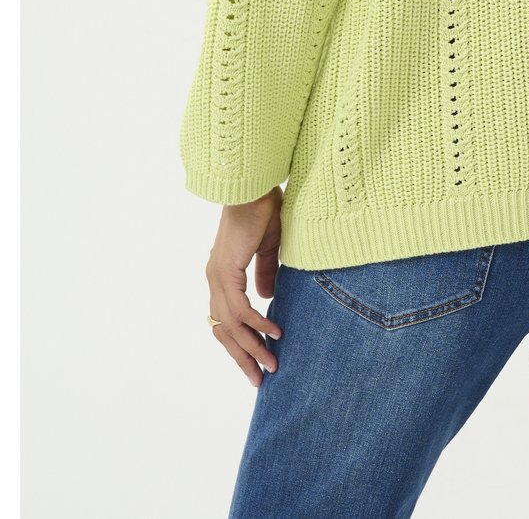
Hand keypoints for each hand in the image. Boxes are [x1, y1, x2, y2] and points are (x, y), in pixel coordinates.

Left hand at [205, 185, 284, 387]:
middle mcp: (215, 280)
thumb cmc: (263, 210)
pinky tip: (274, 333)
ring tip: (270, 365)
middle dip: (243, 357)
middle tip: (259, 380)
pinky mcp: (227, 272)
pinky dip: (257, 323)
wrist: (254, 187)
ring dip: (252, 348)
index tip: (256, 362)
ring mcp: (218, 277)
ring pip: (231, 326)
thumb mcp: (268, 248)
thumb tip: (267, 300)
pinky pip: (241, 309)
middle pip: (224, 331)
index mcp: (222, 276)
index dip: (240, 343)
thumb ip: (266, 273)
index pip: (226, 320)